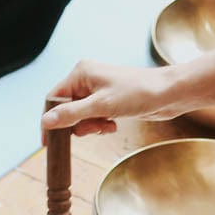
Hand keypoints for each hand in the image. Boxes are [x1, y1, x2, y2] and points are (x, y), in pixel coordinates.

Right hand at [41, 61, 178, 136]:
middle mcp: (87, 79)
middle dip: (78, 124)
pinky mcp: (110, 100)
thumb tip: (45, 122)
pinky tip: (113, 125)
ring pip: (81, 116)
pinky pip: (95, 117)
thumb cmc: (138, 93)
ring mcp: (99, 89)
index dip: (50, 119)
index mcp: (81, 73)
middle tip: (92, 130)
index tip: (48, 142)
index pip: (54, 98)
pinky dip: (101, 124)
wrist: (169, 94)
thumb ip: (71, 114)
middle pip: (67, 108)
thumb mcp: (101, 106)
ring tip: (107, 126)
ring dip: (91, 126)